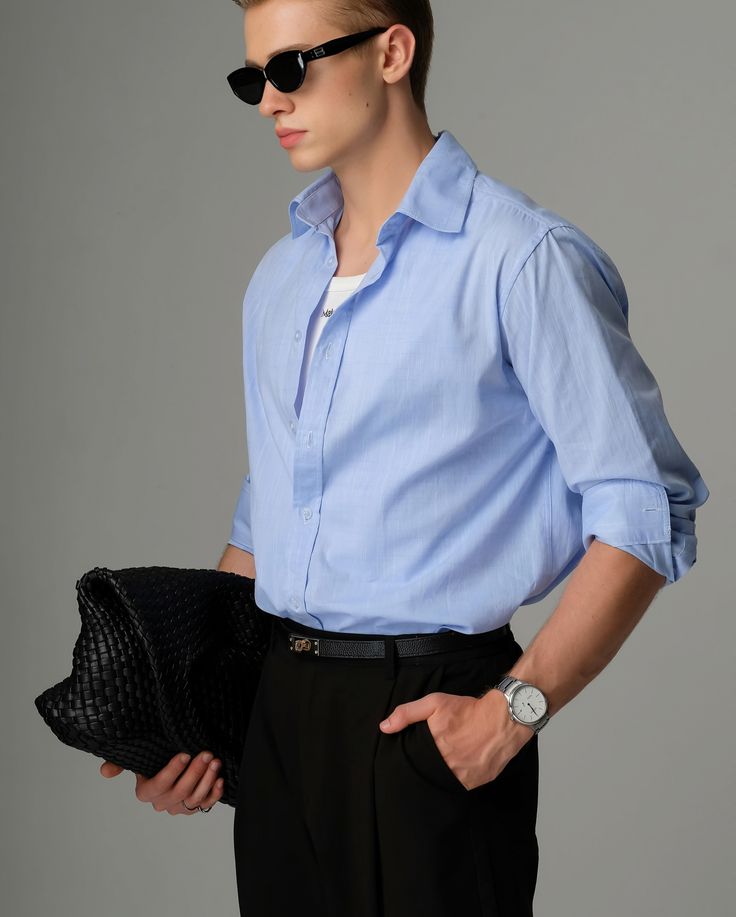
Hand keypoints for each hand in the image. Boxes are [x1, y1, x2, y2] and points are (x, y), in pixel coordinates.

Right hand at [100, 751, 224, 813]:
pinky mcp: (195, 807)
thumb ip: (120, 763)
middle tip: (207, 754)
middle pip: (180, 791)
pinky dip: (214, 794)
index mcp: (146, 792)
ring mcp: (180, 807)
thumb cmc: (153, 761)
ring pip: (194, 798)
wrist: (172, 766)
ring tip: (215, 763)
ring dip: (207, 781)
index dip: (172, 772)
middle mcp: (162, 803)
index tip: (184, 754)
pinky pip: (206, 805)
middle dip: (195, 772)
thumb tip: (105, 771)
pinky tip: (220, 780)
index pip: (159, 785)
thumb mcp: (137, 759)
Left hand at [379, 689, 534, 790]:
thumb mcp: (434, 703)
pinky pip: (463, 784)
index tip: (416, 756)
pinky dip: (460, 777)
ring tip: (448, 761)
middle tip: (434, 757)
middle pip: (429, 774)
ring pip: (446, 782)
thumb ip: (407, 714)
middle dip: (429, 768)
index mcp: (434, 749)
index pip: (414, 765)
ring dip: (444, 774)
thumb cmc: (468, 709)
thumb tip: (384, 727)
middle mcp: (448, 766)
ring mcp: (465, 776)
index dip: (414, 761)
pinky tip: (462, 765)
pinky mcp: (479, 781)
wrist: (504, 717)